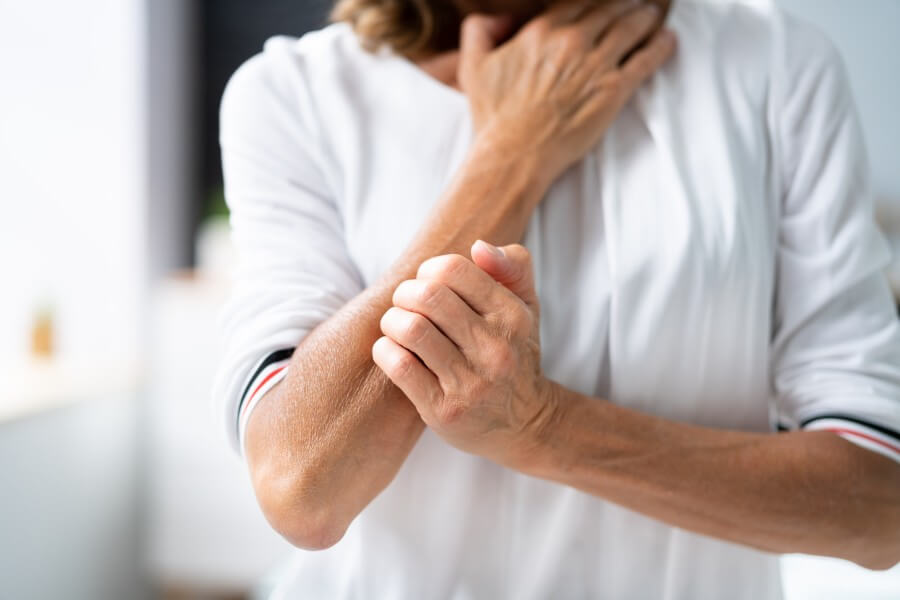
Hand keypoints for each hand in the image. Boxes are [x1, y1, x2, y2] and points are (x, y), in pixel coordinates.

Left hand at [372, 240, 554, 466]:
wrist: (523, 424)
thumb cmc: (515, 353)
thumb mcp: (527, 306)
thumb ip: (513, 266)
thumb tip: (478, 246)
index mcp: (513, 316)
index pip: (453, 270)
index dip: (430, 270)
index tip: (428, 284)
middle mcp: (495, 349)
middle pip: (427, 296)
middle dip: (405, 294)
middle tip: (405, 304)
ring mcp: (471, 383)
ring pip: (410, 329)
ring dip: (392, 321)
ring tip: (396, 327)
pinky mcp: (444, 411)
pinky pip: (399, 366)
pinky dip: (385, 351)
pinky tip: (392, 351)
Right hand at [458, 0, 675, 186]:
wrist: (514, 155)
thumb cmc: (494, 117)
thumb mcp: (473, 66)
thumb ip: (480, 30)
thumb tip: (500, 17)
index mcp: (542, 31)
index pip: (579, 2)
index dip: (594, 1)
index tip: (603, 4)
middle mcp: (572, 41)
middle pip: (610, 8)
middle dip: (625, 4)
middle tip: (635, 4)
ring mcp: (596, 64)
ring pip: (633, 26)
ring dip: (646, 17)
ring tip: (652, 16)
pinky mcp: (614, 90)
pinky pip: (647, 59)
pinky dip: (661, 45)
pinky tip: (668, 39)